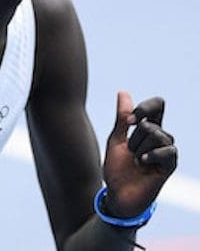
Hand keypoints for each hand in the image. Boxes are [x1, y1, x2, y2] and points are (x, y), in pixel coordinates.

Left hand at [103, 91, 177, 217]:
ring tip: (136, 161)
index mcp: (149, 128)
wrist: (118, 194)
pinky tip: (142, 163)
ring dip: (139, 148)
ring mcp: (167, 151)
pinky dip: (150, 155)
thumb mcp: (116, 139)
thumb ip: (122, 118)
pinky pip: (167, 150)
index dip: (144, 108)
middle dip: (133, 139)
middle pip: (150, 124)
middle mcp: (161, 138)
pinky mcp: (170, 165)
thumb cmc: (117, 168)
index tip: (128, 122)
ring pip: (157, 135)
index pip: (158, 105)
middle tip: (130, 154)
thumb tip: (123, 92)